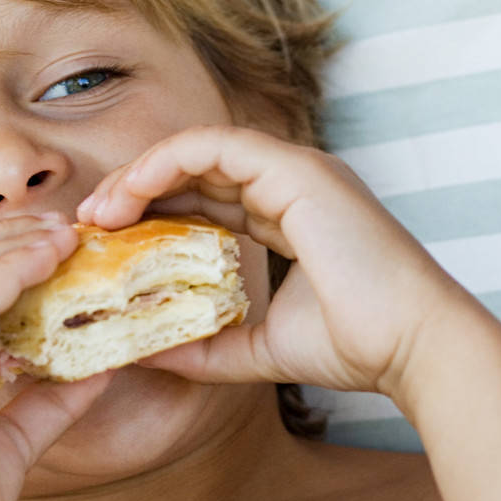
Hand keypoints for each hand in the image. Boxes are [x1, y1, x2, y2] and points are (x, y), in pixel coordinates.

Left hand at [75, 125, 474, 400]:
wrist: (412, 348)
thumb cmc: (354, 348)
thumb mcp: (254, 350)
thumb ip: (201, 348)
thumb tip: (142, 356)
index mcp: (288, 215)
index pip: (204, 198)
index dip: (150, 212)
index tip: (105, 243)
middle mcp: (290, 183)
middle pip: (193, 169)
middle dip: (133, 190)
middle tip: (87, 225)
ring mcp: (295, 169)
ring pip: (196, 148)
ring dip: (139, 174)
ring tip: (98, 212)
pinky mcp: (296, 168)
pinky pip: (212, 145)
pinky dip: (164, 162)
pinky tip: (129, 196)